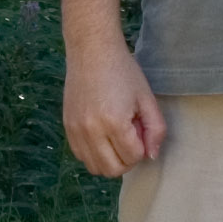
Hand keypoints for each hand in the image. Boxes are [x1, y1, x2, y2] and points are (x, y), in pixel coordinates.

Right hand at [62, 38, 164, 176]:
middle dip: (127, 160)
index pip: (133, 157)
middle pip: (112, 170)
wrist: (92, 51)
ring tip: (115, 137)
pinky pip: (81, 156)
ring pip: (95, 167)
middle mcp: (91, 131)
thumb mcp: (147, 98)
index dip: (142, 148)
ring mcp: (75, 131)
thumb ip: (155, 130)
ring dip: (110, 160)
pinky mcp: (67, 127)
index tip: (141, 129)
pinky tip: (102, 135)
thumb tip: (151, 156)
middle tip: (131, 137)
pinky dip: (94, 154)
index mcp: (114, 122)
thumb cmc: (123, 71)